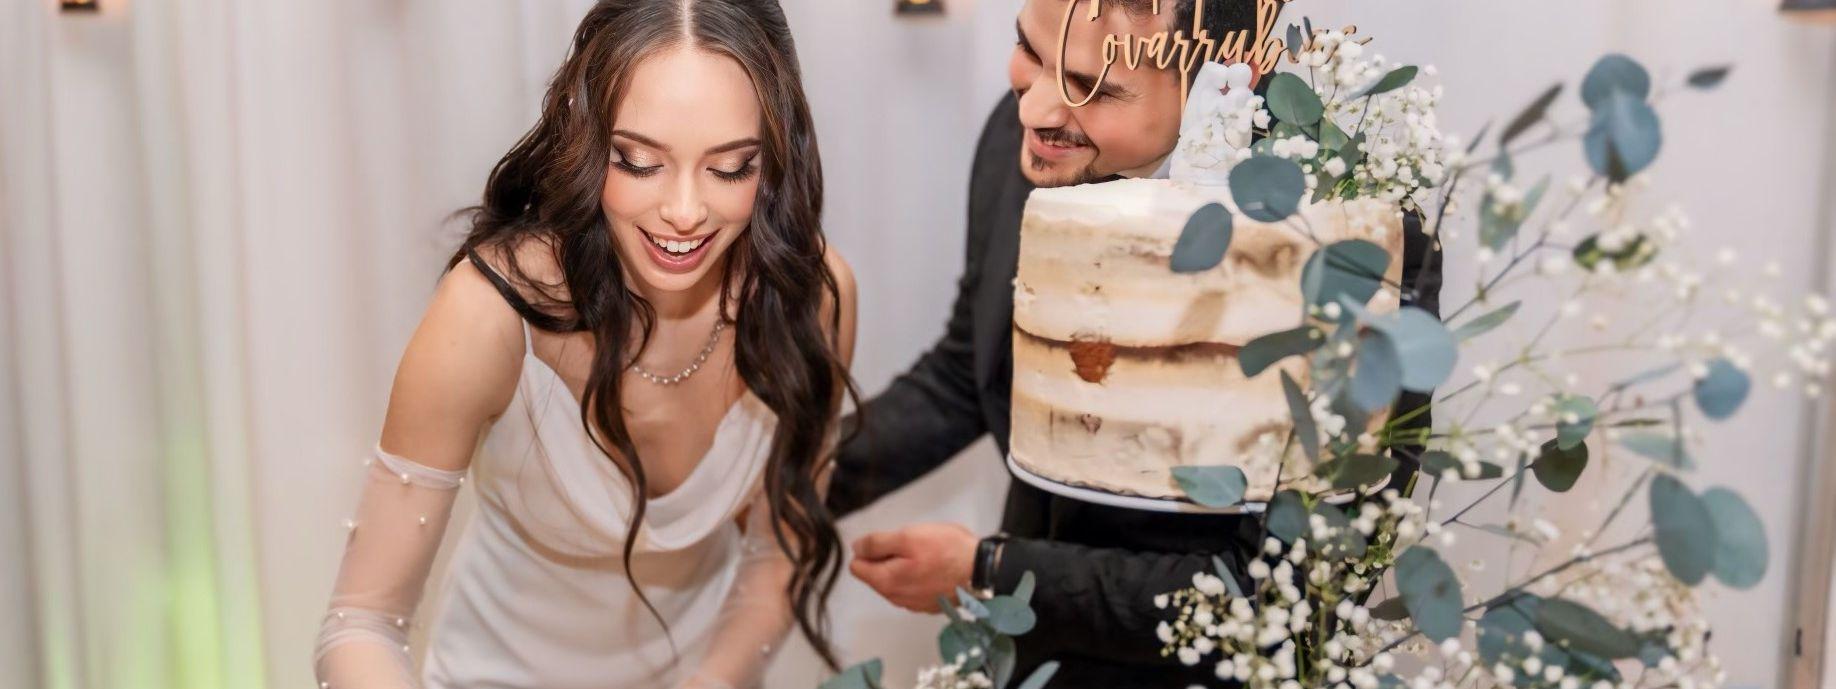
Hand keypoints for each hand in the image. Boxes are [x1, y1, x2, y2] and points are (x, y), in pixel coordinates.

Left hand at [849, 522, 978, 612]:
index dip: (870, 549)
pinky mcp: (929, 604)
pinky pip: (913, 587)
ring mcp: (913, 604)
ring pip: (895, 580)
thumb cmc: (948, 552)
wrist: (982, 572)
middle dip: (888, 558)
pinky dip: (918, 576)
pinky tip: (935, 567)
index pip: (857, 567)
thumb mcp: (908, 537)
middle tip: (912, 546)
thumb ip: (877, 543)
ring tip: (926, 555)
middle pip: (876, 574)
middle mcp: (896, 598)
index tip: (890, 542)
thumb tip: (857, 548)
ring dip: (904, 566)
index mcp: (886, 582)